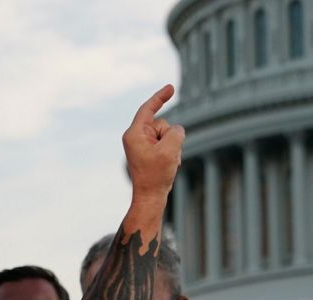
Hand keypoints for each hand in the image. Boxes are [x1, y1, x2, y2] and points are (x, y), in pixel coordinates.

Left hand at [123, 85, 184, 209]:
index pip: (148, 109)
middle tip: (167, 157)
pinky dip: (171, 153)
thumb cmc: (156, 175)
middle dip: (170, 137)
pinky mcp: (148, 152)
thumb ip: (177, 132)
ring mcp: (142, 145)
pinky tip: (169, 166)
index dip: (160, 97)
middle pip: (162, 124)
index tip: (171, 88)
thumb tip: (177, 130)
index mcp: (134, 134)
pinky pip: (166, 145)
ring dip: (173, 148)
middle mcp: (136, 137)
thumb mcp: (171, 150)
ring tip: (168, 163)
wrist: (150, 198)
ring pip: (167, 135)